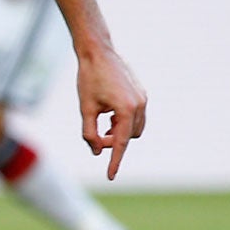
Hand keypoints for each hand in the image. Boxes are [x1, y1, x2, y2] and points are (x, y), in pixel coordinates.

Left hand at [77, 45, 147, 180]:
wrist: (98, 52)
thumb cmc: (89, 78)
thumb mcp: (85, 108)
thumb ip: (89, 133)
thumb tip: (96, 151)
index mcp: (126, 110)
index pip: (120, 144)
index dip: (114, 161)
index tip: (110, 177)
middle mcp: (140, 105)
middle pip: (129, 137)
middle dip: (113, 141)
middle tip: (97, 137)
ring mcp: (143, 99)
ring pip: (134, 128)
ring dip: (120, 132)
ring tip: (103, 124)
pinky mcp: (142, 93)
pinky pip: (136, 116)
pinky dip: (124, 122)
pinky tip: (110, 116)